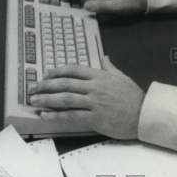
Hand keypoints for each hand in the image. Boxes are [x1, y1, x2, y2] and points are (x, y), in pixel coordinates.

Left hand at [28, 57, 144, 138]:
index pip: (74, 70)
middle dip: (46, 85)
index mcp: (100, 76)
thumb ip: (110, 67)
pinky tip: (46, 115)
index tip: (46, 74)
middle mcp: (94, 87)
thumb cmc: (134, 97)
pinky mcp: (95, 118)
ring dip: (47, 99)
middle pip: (65, 84)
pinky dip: (57, 115)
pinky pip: (72, 116)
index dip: (58, 71)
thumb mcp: (122, 77)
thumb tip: (104, 57)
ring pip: (65, 99)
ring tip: (34, 100)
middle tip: (32, 88)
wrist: (143, 115)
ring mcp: (94, 103)